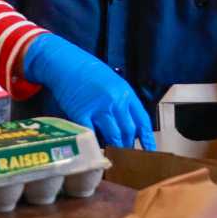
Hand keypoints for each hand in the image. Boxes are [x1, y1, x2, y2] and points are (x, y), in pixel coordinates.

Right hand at [20, 33, 153, 149]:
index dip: (147, 138)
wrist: (66, 62)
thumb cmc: (89, 72)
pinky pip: (92, 134)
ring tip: (114, 154)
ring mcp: (98, 108)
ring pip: (113, 135)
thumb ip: (121, 101)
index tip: (150, 150)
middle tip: (127, 154)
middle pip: (128, 130)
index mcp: (126, 92)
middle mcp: (115, 101)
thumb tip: (128, 125)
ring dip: (115, 147)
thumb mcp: (113, 82)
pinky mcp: (81, 114)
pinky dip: (96, 144)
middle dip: (129, 145)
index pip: (142, 120)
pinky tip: (97, 149)